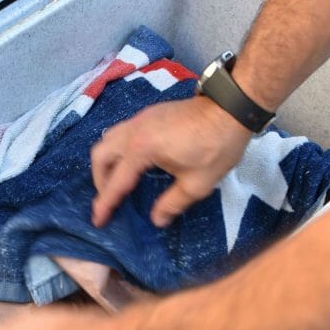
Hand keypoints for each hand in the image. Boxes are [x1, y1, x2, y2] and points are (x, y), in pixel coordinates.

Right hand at [90, 96, 251, 227]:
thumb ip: (172, 204)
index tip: (98, 220)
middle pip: (100, 155)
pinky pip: (120, 133)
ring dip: (106, 162)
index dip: (105, 204)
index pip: (116, 182)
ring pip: (107, 140)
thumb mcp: (197, 184)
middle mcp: (133, 131)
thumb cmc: (216, 146)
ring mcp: (139, 119)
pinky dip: (117, 150)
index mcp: (141, 150)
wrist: (231, 108)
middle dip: (99, 180)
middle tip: (109, 198)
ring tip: (117, 181)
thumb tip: (157, 220)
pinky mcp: (148, 114)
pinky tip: (131, 162)